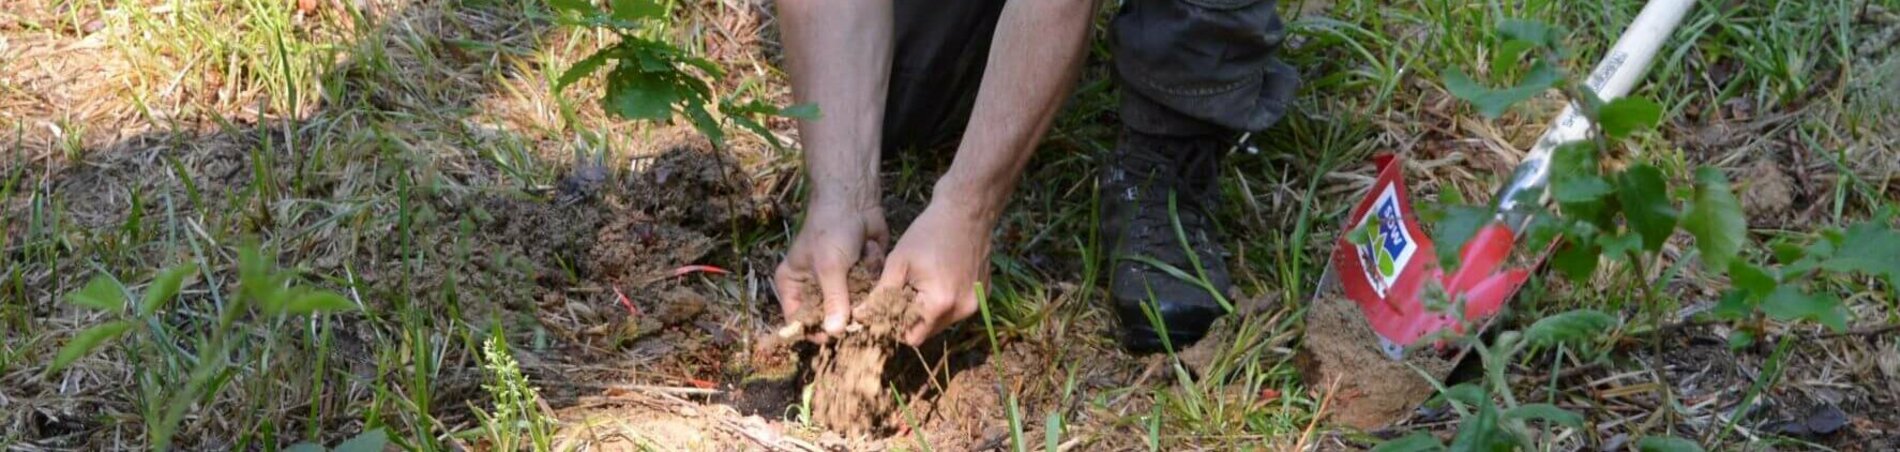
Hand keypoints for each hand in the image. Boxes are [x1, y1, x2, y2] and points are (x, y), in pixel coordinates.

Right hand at [774, 198, 887, 340]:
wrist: (855, 199)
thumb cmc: (832, 229)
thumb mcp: (829, 266)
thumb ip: (833, 300)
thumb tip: (835, 332)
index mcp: (792, 285)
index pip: (798, 320)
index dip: (814, 331)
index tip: (834, 337)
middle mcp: (812, 287)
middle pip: (826, 318)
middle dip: (844, 312)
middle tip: (855, 304)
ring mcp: (837, 284)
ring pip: (851, 308)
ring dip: (860, 291)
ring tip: (860, 264)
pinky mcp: (859, 278)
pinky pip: (867, 294)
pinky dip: (871, 278)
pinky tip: (868, 255)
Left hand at [875, 198, 997, 345]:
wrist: (967, 211)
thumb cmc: (928, 232)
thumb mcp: (898, 262)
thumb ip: (880, 294)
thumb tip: (860, 316)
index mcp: (940, 304)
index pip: (912, 337)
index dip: (896, 328)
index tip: (888, 311)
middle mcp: (962, 309)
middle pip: (929, 332)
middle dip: (912, 319)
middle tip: (903, 293)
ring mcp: (976, 303)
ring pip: (943, 321)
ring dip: (929, 310)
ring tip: (921, 283)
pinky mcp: (984, 295)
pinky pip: (958, 309)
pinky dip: (946, 301)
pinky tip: (940, 277)